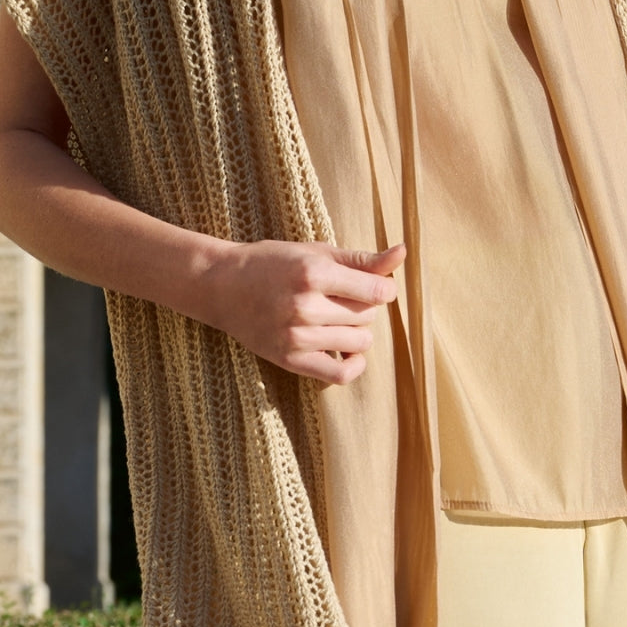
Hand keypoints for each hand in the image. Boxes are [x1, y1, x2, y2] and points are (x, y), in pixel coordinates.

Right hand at [191, 239, 405, 385]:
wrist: (224, 286)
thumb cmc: (274, 263)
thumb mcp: (316, 253)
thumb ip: (362, 258)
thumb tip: (403, 253)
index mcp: (313, 273)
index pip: (376, 290)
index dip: (384, 289)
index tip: (373, 286)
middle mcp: (305, 306)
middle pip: (367, 315)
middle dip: (364, 307)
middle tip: (342, 298)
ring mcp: (296, 336)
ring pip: (359, 342)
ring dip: (358, 332)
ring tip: (339, 320)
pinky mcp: (289, 360)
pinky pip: (340, 374)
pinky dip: (355, 365)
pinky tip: (349, 352)